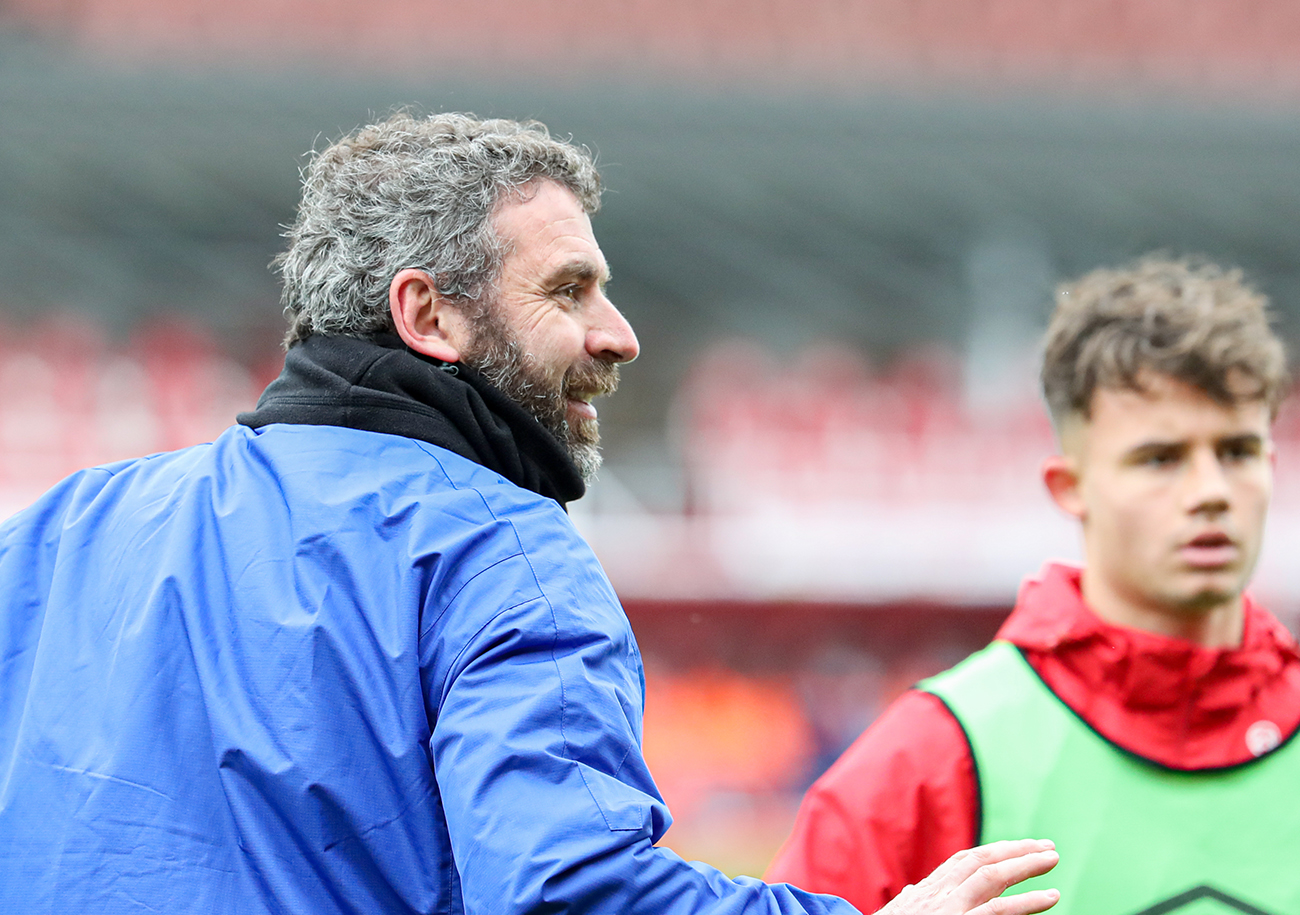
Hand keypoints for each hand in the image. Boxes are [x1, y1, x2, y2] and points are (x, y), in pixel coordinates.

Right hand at [874, 839, 1058, 914]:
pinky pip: (996, 912)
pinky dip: (1024, 904)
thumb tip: (913, 889)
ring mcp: (948, 910)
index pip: (966, 861)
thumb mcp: (897, 912)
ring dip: (1025, 869)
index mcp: (928, 890)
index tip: (1021, 847)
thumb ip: (910, 900)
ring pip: (992, 881)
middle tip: (1049, 848)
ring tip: (1053, 865)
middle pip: (982, 862)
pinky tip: (1048, 898)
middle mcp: (938, 894)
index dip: (995, 851)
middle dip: (1017, 853)